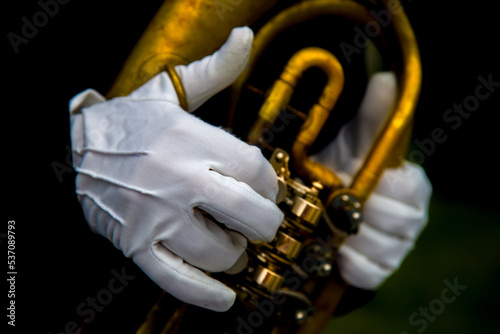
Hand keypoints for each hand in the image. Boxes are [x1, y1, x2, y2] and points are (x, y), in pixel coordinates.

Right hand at [69, 27, 283, 311]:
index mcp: (191, 141)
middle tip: (259, 221)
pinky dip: (207, 295)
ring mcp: (156, 218)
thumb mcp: (170, 90)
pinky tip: (226, 296)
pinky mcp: (138, 246)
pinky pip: (179, 280)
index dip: (269, 184)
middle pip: (250, 215)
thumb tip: (244, 36)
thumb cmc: (129, 123)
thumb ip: (214, 68)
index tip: (264, 188)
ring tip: (231, 244)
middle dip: (265, 223)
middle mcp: (178, 180)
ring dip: (236, 254)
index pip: (256, 171)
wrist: (71, 151)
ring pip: (221, 253)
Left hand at [313, 72, 431, 289]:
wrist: (326, 195)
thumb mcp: (354, 137)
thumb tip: (385, 79)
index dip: (380, 188)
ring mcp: (398, 246)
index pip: (409, 191)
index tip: (353, 178)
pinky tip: (335, 249)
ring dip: (352, 237)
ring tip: (331, 224)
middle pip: (395, 224)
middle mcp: (412, 218)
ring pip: (382, 249)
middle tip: (333, 202)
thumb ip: (372, 114)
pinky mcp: (380, 269)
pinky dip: (350, 264)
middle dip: (360, 212)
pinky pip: (371, 273)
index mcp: (413, 185)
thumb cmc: (344, 164)